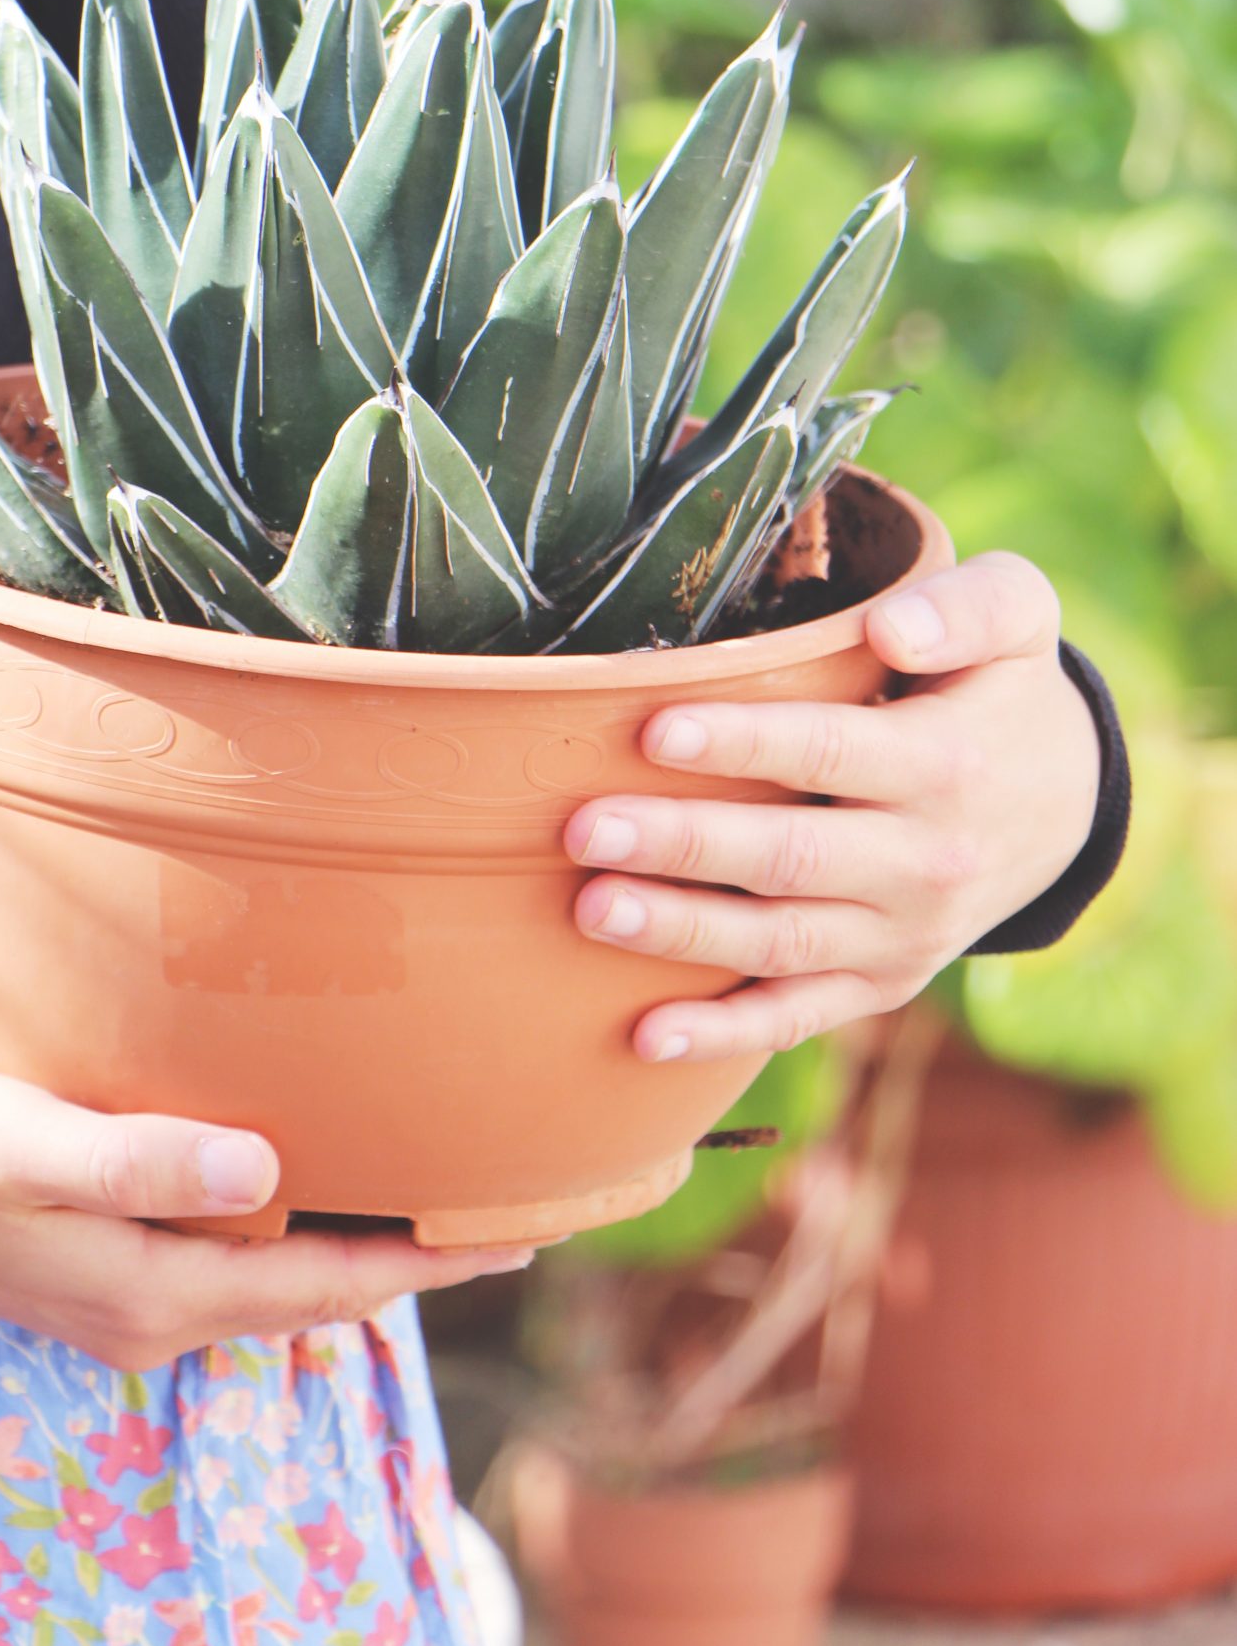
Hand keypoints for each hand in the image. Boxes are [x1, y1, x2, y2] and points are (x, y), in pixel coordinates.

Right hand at [0, 1049, 531, 1369]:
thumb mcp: (23, 1144)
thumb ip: (140, 1159)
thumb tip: (266, 1175)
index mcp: (153, 1290)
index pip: (328, 1284)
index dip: (431, 1262)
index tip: (527, 1232)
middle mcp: (154, 1307)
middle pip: (320, 1290)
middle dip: (420, 1258)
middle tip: (519, 1207)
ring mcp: (128, 1288)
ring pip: (280, 1274)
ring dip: (362, 1243)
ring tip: (446, 1194)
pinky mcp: (105, 1254)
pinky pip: (234, 1253)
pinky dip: (298, 1224)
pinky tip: (318, 1176)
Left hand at [563, 553, 1101, 1062]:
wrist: (1062, 806)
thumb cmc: (1001, 687)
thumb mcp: (1018, 617)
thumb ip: (967, 608)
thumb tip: (891, 629)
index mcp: (947, 765)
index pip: (831, 752)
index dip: (742, 744)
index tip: (654, 731)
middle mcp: (927, 863)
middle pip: (791, 857)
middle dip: (684, 846)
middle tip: (584, 829)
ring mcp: (902, 937)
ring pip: (780, 942)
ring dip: (682, 933)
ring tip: (590, 910)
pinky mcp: (879, 985)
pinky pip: (797, 1016)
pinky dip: (722, 1035)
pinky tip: (643, 1036)